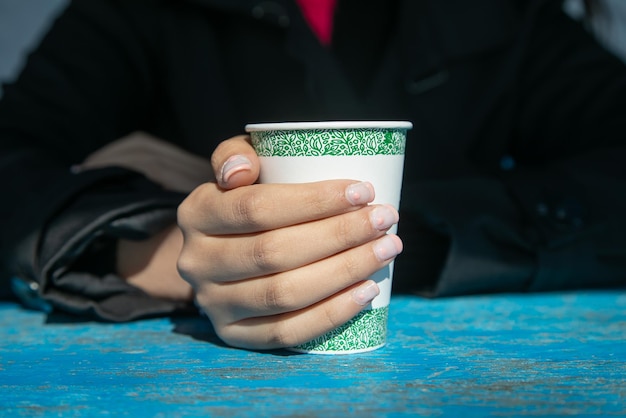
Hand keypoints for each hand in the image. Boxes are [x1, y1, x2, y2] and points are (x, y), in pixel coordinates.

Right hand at [177, 135, 402, 349]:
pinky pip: (285, 333)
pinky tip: (365, 292)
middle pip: (275, 252)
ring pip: (284, 294)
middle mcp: (196, 262)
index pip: (256, 208)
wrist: (221, 252)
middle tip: (385, 220)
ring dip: (344, 272)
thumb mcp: (237, 167)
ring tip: (386, 250)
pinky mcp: (234, 335)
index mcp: (196, 213)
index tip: (363, 192)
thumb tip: (242, 171)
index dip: (314, 201)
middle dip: (340, 235)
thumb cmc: (246, 201)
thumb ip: (235, 155)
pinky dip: (330, 314)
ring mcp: (213, 303)